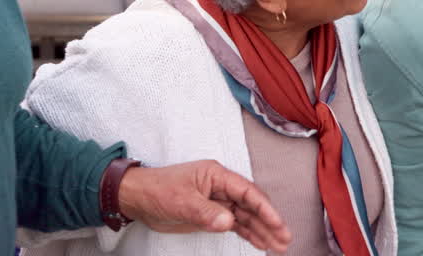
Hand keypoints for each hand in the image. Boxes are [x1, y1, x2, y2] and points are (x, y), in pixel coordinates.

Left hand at [118, 159, 291, 252]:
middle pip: (252, 205)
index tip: (277, 222)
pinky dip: (248, 233)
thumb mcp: (181, 201)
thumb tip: (229, 221)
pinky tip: (261, 243)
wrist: (138, 198)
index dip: (265, 207)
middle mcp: (221, 187)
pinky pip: (236, 224)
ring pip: (246, 216)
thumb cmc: (158, 190)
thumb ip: (206, 212)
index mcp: (217, 176)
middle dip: (270, 222)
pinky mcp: (212, 215)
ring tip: (279, 246)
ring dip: (262, 230)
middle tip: (285, 238)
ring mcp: (218, 201)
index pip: (248, 191)